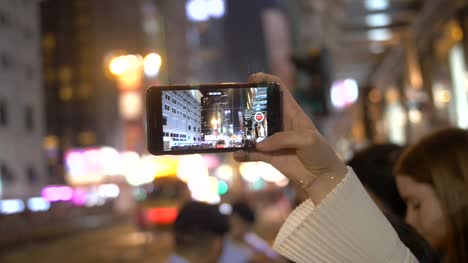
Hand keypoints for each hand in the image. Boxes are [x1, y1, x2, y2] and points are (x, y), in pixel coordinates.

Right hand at [234, 73, 347, 203]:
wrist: (322, 177)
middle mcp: (279, 123)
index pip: (278, 89)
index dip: (266, 81)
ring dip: (240, 131)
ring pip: (251, 131)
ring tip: (230, 131)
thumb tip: (260, 144)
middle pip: (259, 108)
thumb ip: (283, 138)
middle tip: (234, 105)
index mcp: (292, 112)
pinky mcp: (267, 156)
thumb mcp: (307, 139)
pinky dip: (242, 154)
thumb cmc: (320, 152)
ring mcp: (272, 140)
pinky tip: (236, 154)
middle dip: (246, 105)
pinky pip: (250, 153)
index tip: (252, 79)